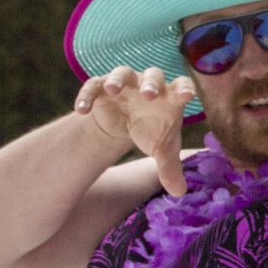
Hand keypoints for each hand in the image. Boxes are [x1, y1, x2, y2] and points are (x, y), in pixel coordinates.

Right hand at [73, 66, 193, 195]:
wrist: (125, 124)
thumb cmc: (151, 131)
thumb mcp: (161, 150)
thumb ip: (170, 169)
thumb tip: (179, 193)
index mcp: (170, 97)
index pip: (182, 86)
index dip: (185, 88)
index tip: (187, 94)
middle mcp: (149, 85)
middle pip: (153, 76)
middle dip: (150, 84)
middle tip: (148, 94)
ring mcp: (125, 84)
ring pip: (122, 73)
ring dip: (117, 80)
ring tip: (111, 89)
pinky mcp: (102, 87)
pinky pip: (93, 86)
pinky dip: (86, 96)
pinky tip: (81, 110)